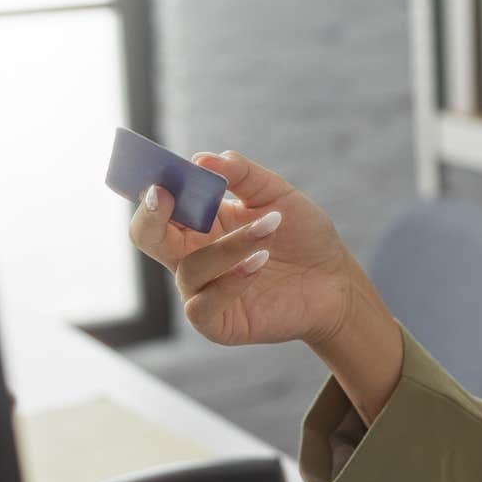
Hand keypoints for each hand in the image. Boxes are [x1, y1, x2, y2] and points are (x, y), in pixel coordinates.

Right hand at [127, 150, 369, 347]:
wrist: (335, 279)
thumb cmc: (301, 235)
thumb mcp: (276, 194)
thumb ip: (242, 174)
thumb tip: (203, 159)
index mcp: (199, 223)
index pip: (157, 206)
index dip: (151, 189)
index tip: (160, 175)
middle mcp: (192, 256)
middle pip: (146, 237)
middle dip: (150, 215)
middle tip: (165, 194)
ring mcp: (202, 291)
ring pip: (190, 268)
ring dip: (229, 245)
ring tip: (270, 228)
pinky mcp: (218, 323)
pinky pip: (202, 306)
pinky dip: (230, 282)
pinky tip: (260, 263)